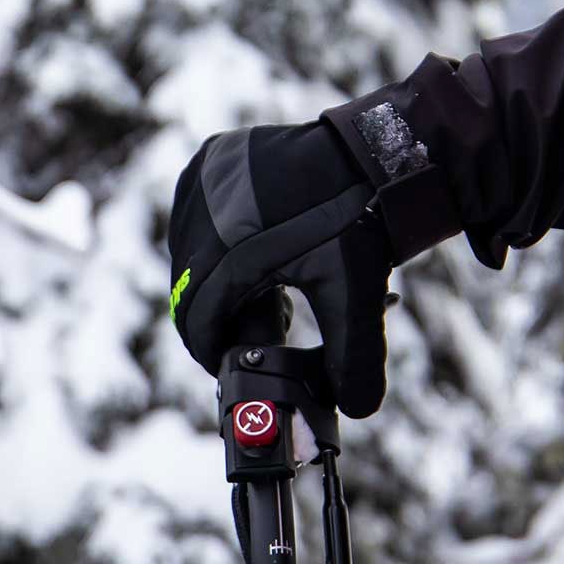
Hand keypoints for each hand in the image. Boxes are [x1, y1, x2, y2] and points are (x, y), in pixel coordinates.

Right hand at [167, 102, 453, 416]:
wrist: (371, 153)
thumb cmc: (359, 222)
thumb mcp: (355, 293)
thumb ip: (354, 358)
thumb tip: (358, 410)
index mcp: (226, 253)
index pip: (196, 323)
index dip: (214, 351)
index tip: (236, 364)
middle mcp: (202, 212)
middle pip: (192, 288)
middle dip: (225, 313)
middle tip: (267, 321)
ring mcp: (202, 179)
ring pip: (192, 252)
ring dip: (221, 275)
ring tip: (269, 283)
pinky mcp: (209, 157)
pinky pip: (198, 213)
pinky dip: (220, 236)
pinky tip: (258, 244)